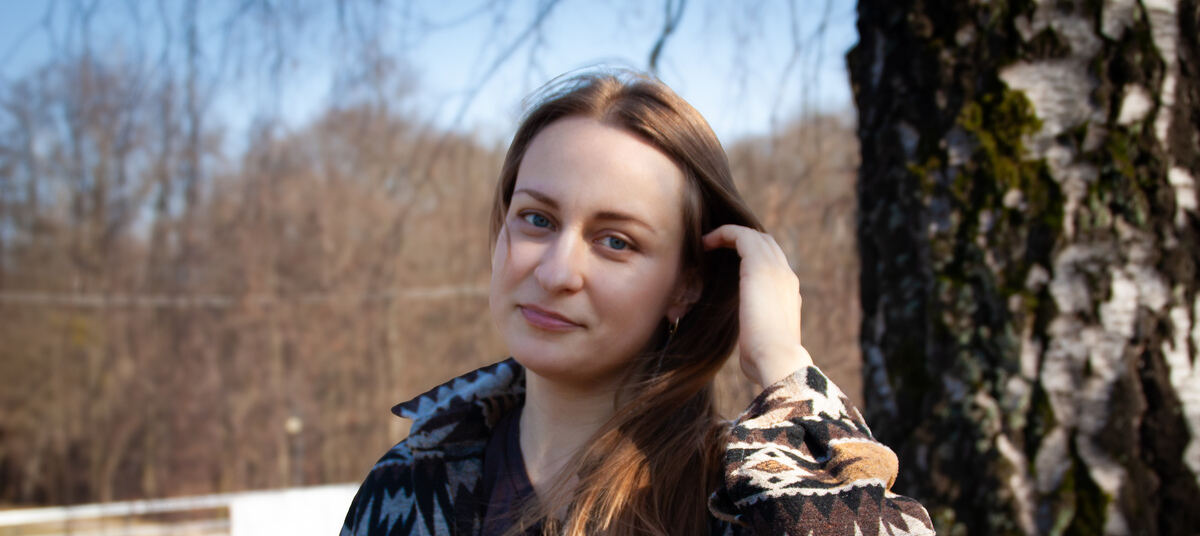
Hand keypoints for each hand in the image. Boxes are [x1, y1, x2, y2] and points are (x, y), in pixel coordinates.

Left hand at [702, 225, 813, 386]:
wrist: (776, 358)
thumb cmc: (765, 361)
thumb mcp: (761, 344)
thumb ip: (757, 337)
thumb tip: (748, 351)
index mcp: (788, 295)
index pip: (774, 265)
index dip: (752, 258)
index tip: (728, 262)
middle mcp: (786, 277)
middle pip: (767, 245)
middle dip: (743, 241)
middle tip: (716, 245)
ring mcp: (776, 269)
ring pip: (755, 237)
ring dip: (730, 235)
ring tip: (707, 242)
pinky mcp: (759, 265)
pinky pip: (741, 236)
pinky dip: (723, 234)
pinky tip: (705, 242)